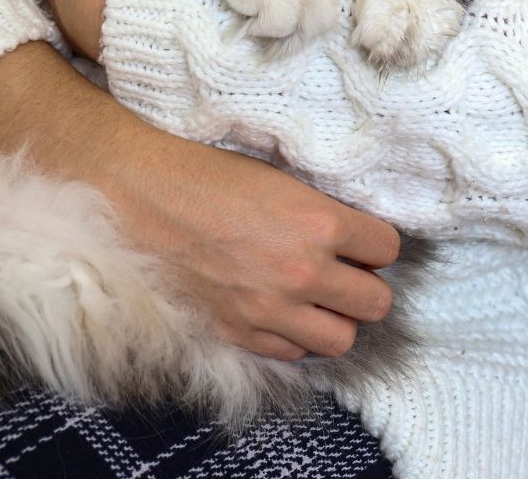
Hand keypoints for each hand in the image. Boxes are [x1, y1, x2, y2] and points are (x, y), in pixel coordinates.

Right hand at [0, 42, 401, 359]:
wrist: (139, 194)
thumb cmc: (205, 173)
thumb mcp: (277, 176)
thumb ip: (322, 209)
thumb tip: (356, 231)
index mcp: (318, 221)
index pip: (388, 248)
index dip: (374, 241)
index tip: (359, 236)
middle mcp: (302, 271)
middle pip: (376, 303)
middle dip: (363, 284)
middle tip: (342, 268)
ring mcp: (270, 308)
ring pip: (342, 340)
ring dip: (334, 318)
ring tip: (314, 296)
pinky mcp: (240, 330)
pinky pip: (293, 353)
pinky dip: (293, 336)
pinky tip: (278, 308)